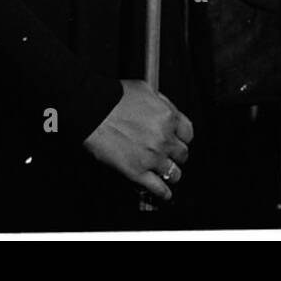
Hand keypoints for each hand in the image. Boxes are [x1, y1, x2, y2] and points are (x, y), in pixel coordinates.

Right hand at [82, 79, 192, 201]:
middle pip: (182, 154)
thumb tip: (166, 110)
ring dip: (171, 173)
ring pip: (174, 173)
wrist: (92, 110)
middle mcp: (164, 138)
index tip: (179, 140)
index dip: (182, 137)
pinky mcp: (137, 172)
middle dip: (176, 154)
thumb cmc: (114, 97)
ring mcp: (152, 157)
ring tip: (166, 172)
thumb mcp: (144, 88)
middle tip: (169, 154)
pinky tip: (164, 192)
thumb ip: (160, 102)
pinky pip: (158, 189)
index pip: (188, 133)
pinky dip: (163, 193)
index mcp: (167, 117)